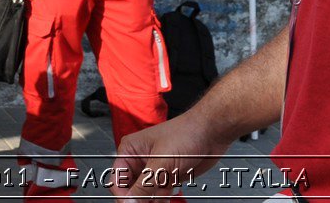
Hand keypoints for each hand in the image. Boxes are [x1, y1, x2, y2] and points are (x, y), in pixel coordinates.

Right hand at [113, 110, 231, 201]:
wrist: (211, 133)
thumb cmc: (187, 133)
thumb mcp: (162, 162)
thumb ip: (144, 185)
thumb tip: (129, 202)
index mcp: (131, 150)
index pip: (118, 180)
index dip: (124, 196)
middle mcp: (140, 160)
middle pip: (130, 189)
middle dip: (140, 199)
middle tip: (154, 199)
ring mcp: (154, 169)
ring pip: (145, 194)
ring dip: (153, 199)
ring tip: (166, 190)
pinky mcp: (167, 177)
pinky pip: (159, 195)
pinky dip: (163, 199)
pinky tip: (170, 192)